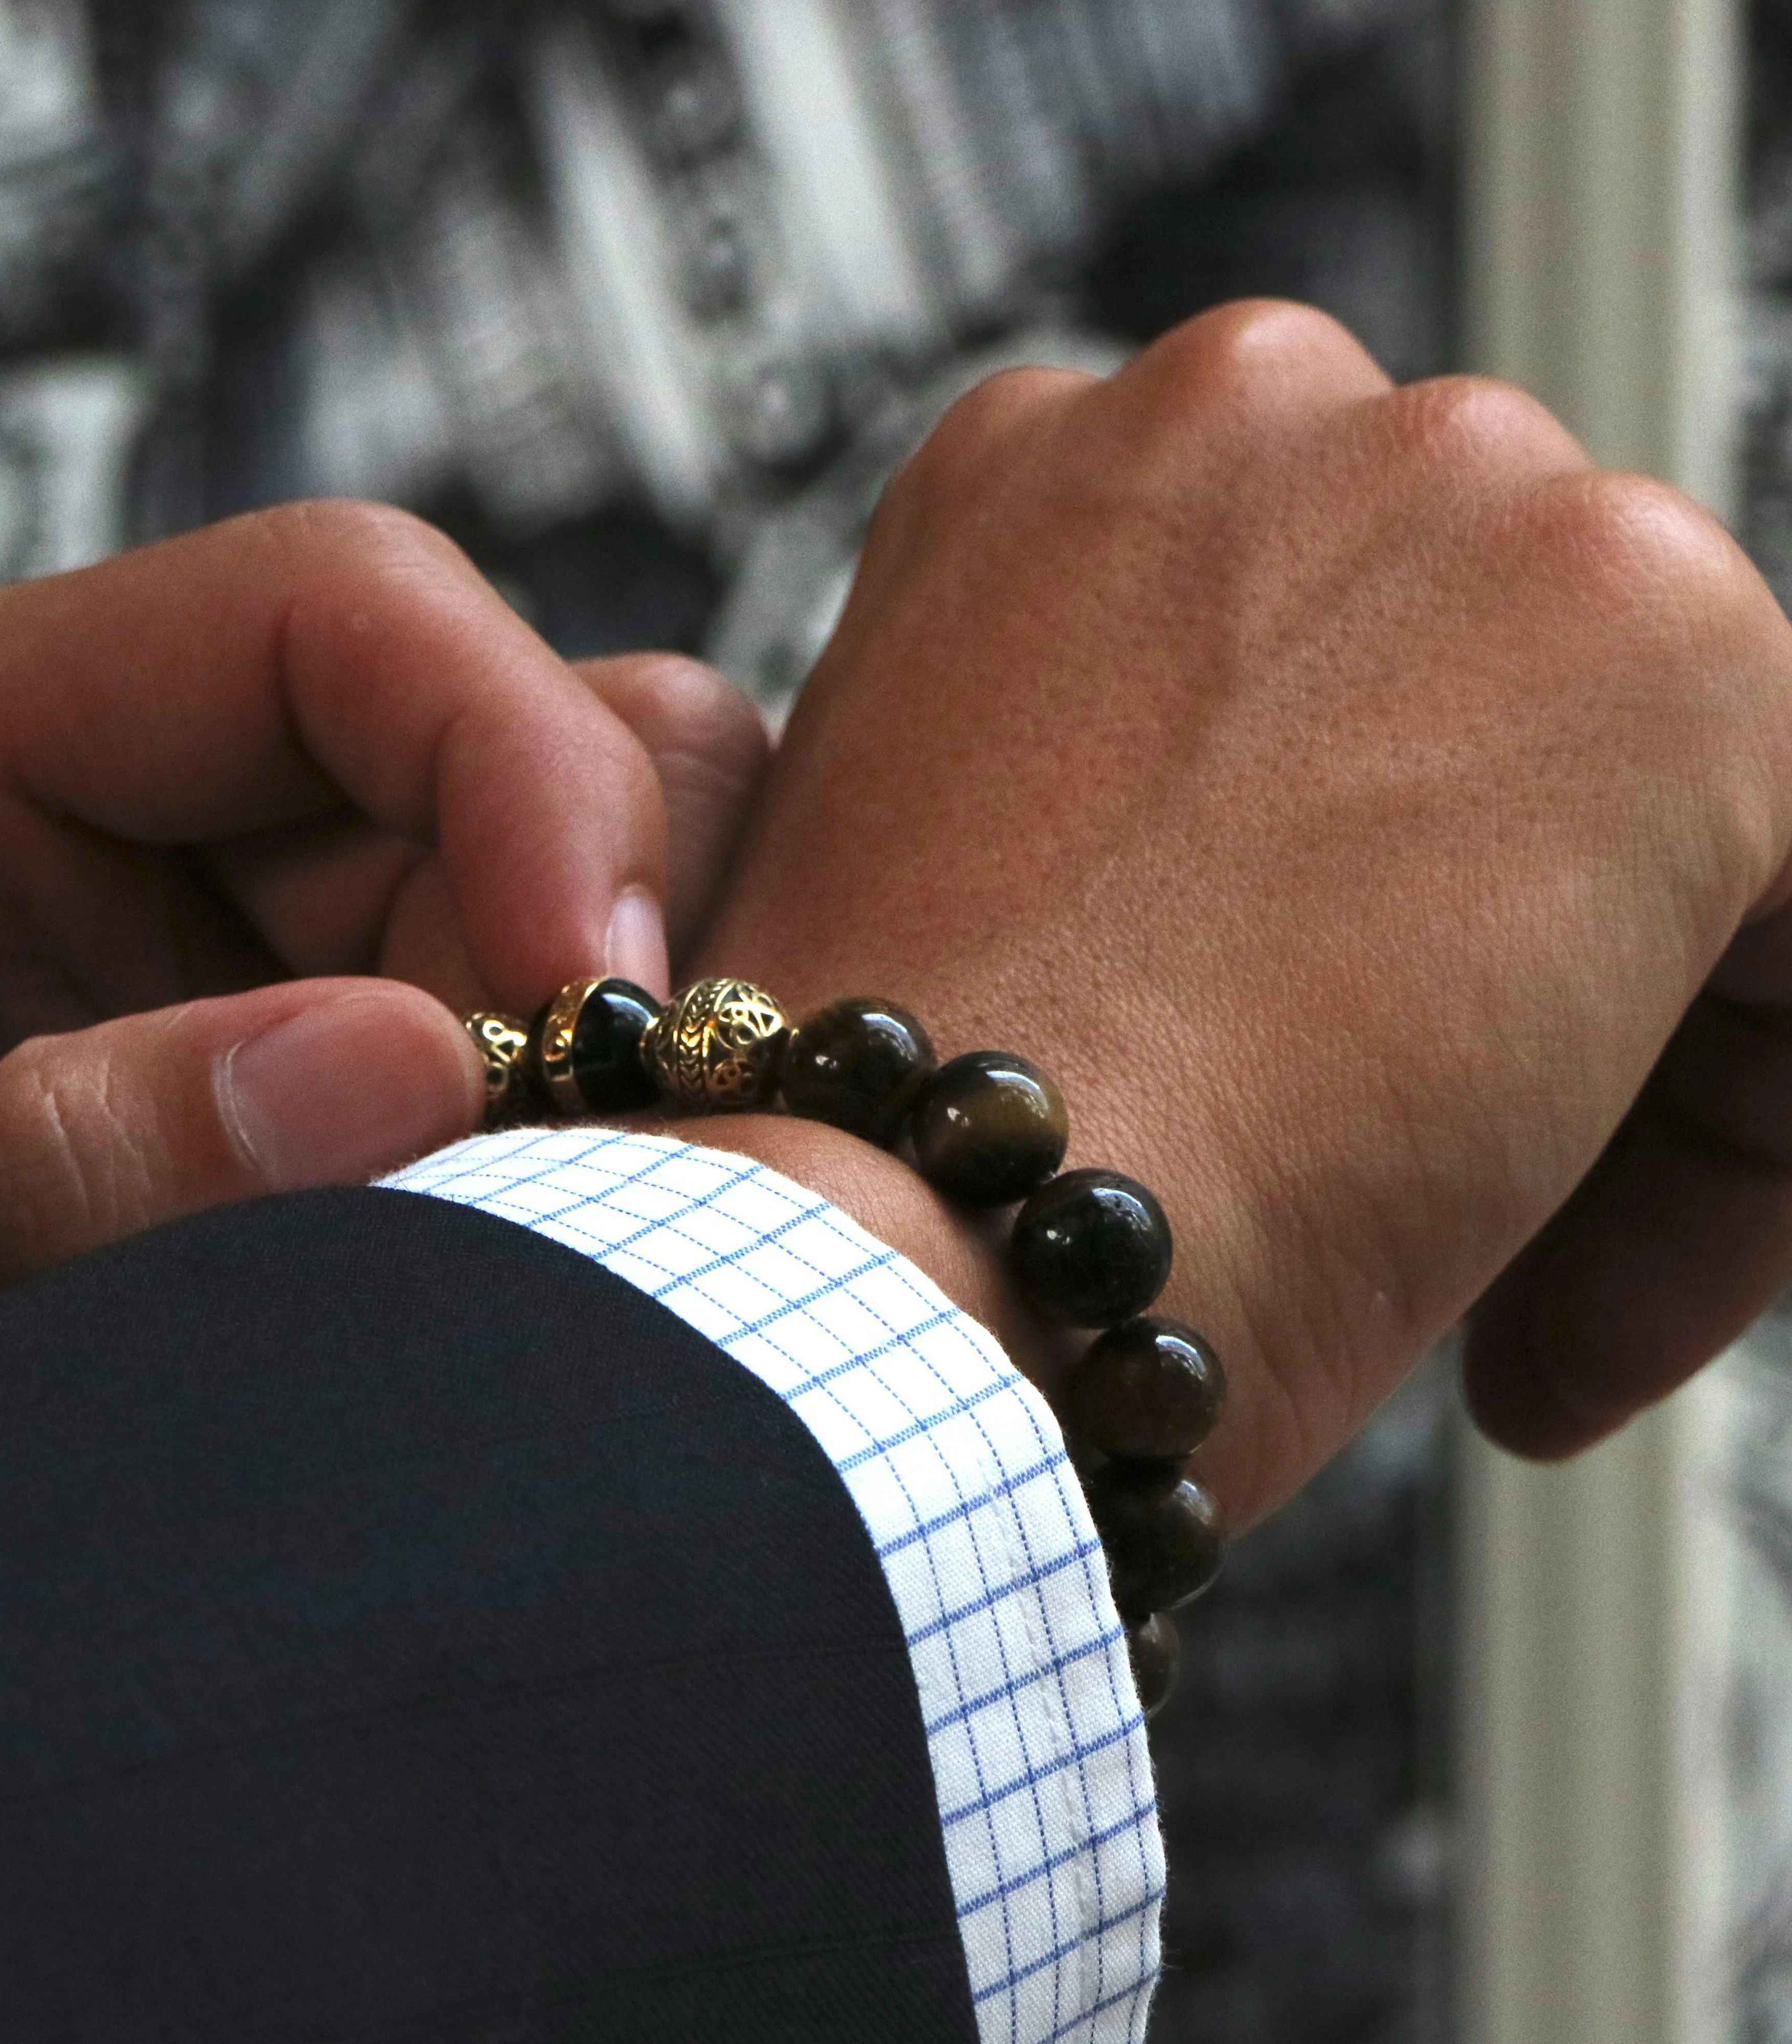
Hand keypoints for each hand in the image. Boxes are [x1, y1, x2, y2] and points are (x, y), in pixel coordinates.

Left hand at [0, 501, 765, 1377]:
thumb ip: (63, 1181)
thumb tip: (409, 1071)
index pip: (338, 606)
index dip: (522, 762)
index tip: (596, 991)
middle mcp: (127, 771)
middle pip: (491, 721)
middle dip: (572, 935)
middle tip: (554, 1162)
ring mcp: (237, 881)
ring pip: (555, 851)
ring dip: (586, 1027)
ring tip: (519, 1208)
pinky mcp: (313, 990)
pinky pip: (528, 986)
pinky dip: (568, 1098)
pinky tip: (505, 1214)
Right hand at [687, 301, 1791, 1523]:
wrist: (900, 1244)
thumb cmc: (890, 1141)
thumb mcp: (953, 889)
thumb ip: (1104, 788)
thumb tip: (1267, 860)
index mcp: (1052, 483)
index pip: (1306, 653)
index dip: (1331, 890)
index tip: (1307, 1074)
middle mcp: (1243, 424)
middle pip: (1488, 692)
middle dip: (1496, 948)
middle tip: (1449, 1200)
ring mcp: (1447, 489)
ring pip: (1653, 774)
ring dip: (1623, 1044)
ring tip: (1525, 1280)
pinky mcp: (1651, 626)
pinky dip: (1746, 1101)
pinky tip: (1602, 1283)